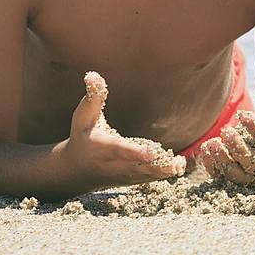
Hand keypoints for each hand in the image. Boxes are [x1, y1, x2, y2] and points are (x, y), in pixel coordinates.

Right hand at [64, 71, 185, 185]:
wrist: (74, 170)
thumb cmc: (82, 135)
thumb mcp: (83, 116)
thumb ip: (93, 97)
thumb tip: (93, 74)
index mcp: (99, 147)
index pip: (118, 149)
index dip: (134, 151)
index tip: (151, 152)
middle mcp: (110, 164)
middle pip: (134, 166)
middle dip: (153, 166)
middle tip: (174, 164)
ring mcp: (120, 175)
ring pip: (143, 175)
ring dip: (162, 171)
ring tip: (180, 165)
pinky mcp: (129, 180)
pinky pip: (146, 179)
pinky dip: (162, 175)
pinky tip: (179, 166)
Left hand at [197, 83, 254, 186]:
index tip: (243, 115)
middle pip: (252, 161)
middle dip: (238, 147)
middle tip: (226, 131)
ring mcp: (253, 174)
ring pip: (237, 174)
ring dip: (223, 160)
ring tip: (211, 143)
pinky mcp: (240, 178)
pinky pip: (224, 177)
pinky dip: (213, 167)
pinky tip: (205, 151)